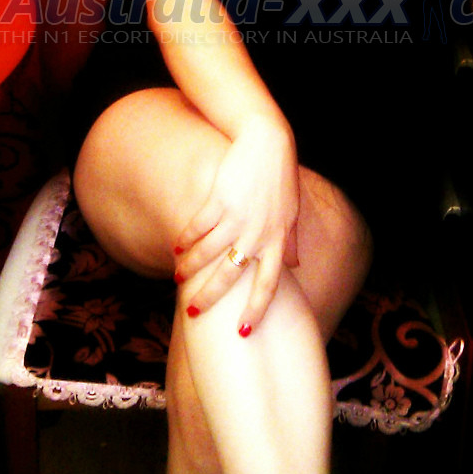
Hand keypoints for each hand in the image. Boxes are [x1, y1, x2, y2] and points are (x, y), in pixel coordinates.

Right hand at [173, 116, 299, 332]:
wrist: (266, 141)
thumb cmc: (280, 178)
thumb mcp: (292, 211)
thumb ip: (291, 241)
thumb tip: (295, 267)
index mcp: (278, 239)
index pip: (268, 284)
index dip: (255, 310)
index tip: (243, 332)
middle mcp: (257, 232)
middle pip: (231, 275)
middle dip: (209, 297)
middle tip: (193, 313)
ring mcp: (237, 216)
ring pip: (208, 252)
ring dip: (190, 268)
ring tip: (179, 279)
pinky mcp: (219, 199)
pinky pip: (198, 227)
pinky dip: (186, 238)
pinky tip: (177, 246)